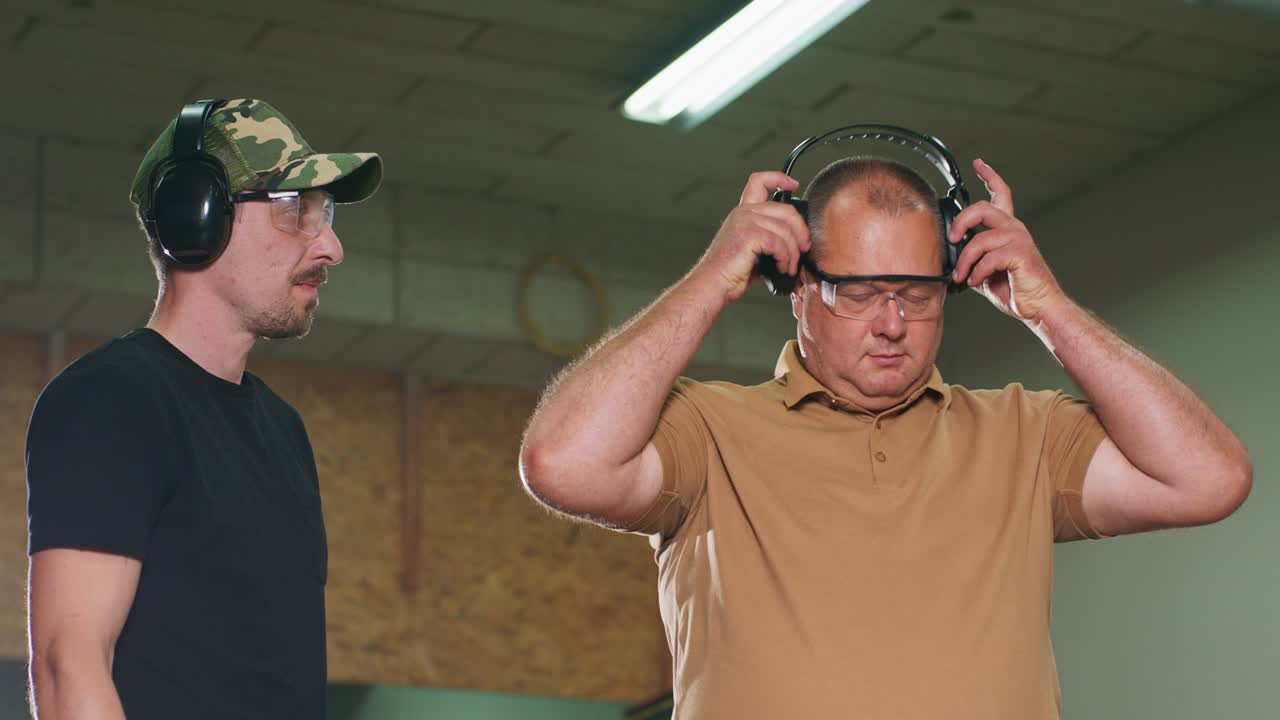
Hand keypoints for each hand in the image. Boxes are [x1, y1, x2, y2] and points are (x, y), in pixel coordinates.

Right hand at [689, 171, 809, 304]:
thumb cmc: (731, 272)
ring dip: (793, 252)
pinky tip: (782, 268)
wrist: (713, 284)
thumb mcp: (754, 250)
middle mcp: (743, 212)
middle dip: (800, 229)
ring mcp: (745, 221)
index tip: (794, 184)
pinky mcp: (749, 234)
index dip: (779, 178)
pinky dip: (785, 258)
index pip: (759, 181)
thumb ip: (772, 240)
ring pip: (785, 229)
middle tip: (804, 247)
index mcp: (743, 212)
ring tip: (790, 267)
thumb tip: (797, 246)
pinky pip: (779, 242)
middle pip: (785, 209)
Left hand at [948, 159, 1068, 322]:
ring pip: (980, 239)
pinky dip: (977, 273)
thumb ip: (971, 258)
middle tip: (951, 239)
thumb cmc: (1014, 289)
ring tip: (962, 276)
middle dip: (960, 222)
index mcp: (1007, 229)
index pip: (1001, 194)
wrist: (1038, 307)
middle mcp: (1015, 229)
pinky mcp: (1021, 255)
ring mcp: (1019, 240)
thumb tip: (948, 257)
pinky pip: (989, 258)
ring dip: (965, 261)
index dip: (990, 176)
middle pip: (983, 208)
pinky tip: (976, 282)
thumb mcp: (984, 271)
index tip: (979, 163)